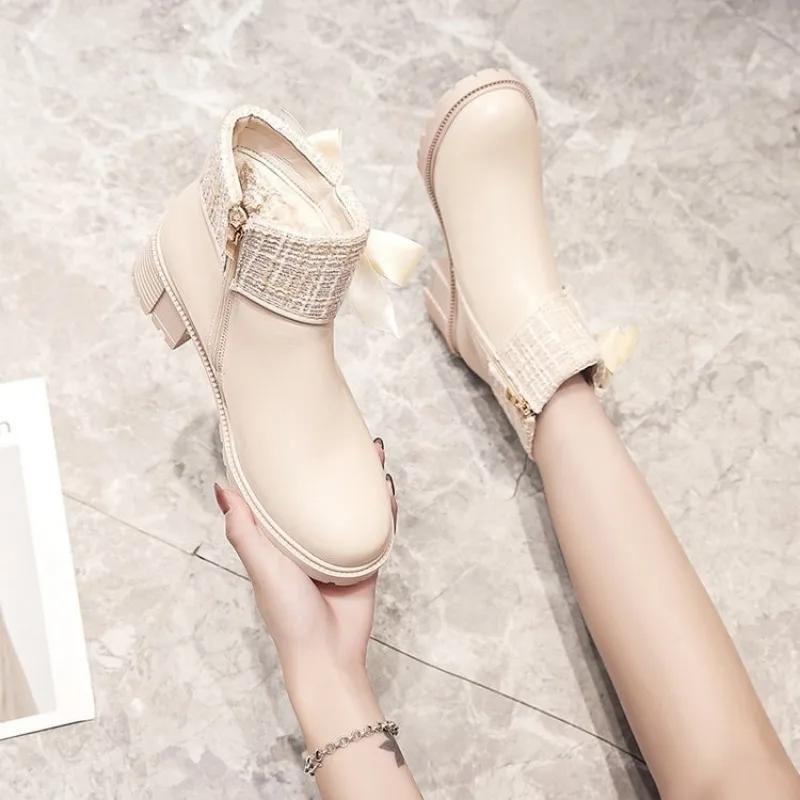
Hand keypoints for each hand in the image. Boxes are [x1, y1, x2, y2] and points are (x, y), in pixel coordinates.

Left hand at [213, 438, 396, 676]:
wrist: (328, 653)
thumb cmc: (287, 612)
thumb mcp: (262, 566)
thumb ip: (244, 529)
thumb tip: (222, 486)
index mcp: (281, 537)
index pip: (286, 491)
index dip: (294, 463)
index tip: (301, 434)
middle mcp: (310, 538)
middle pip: (326, 492)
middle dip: (339, 464)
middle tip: (350, 434)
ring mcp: (339, 547)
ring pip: (354, 504)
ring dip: (365, 478)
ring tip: (373, 451)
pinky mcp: (365, 558)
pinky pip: (377, 527)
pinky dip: (384, 507)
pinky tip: (387, 487)